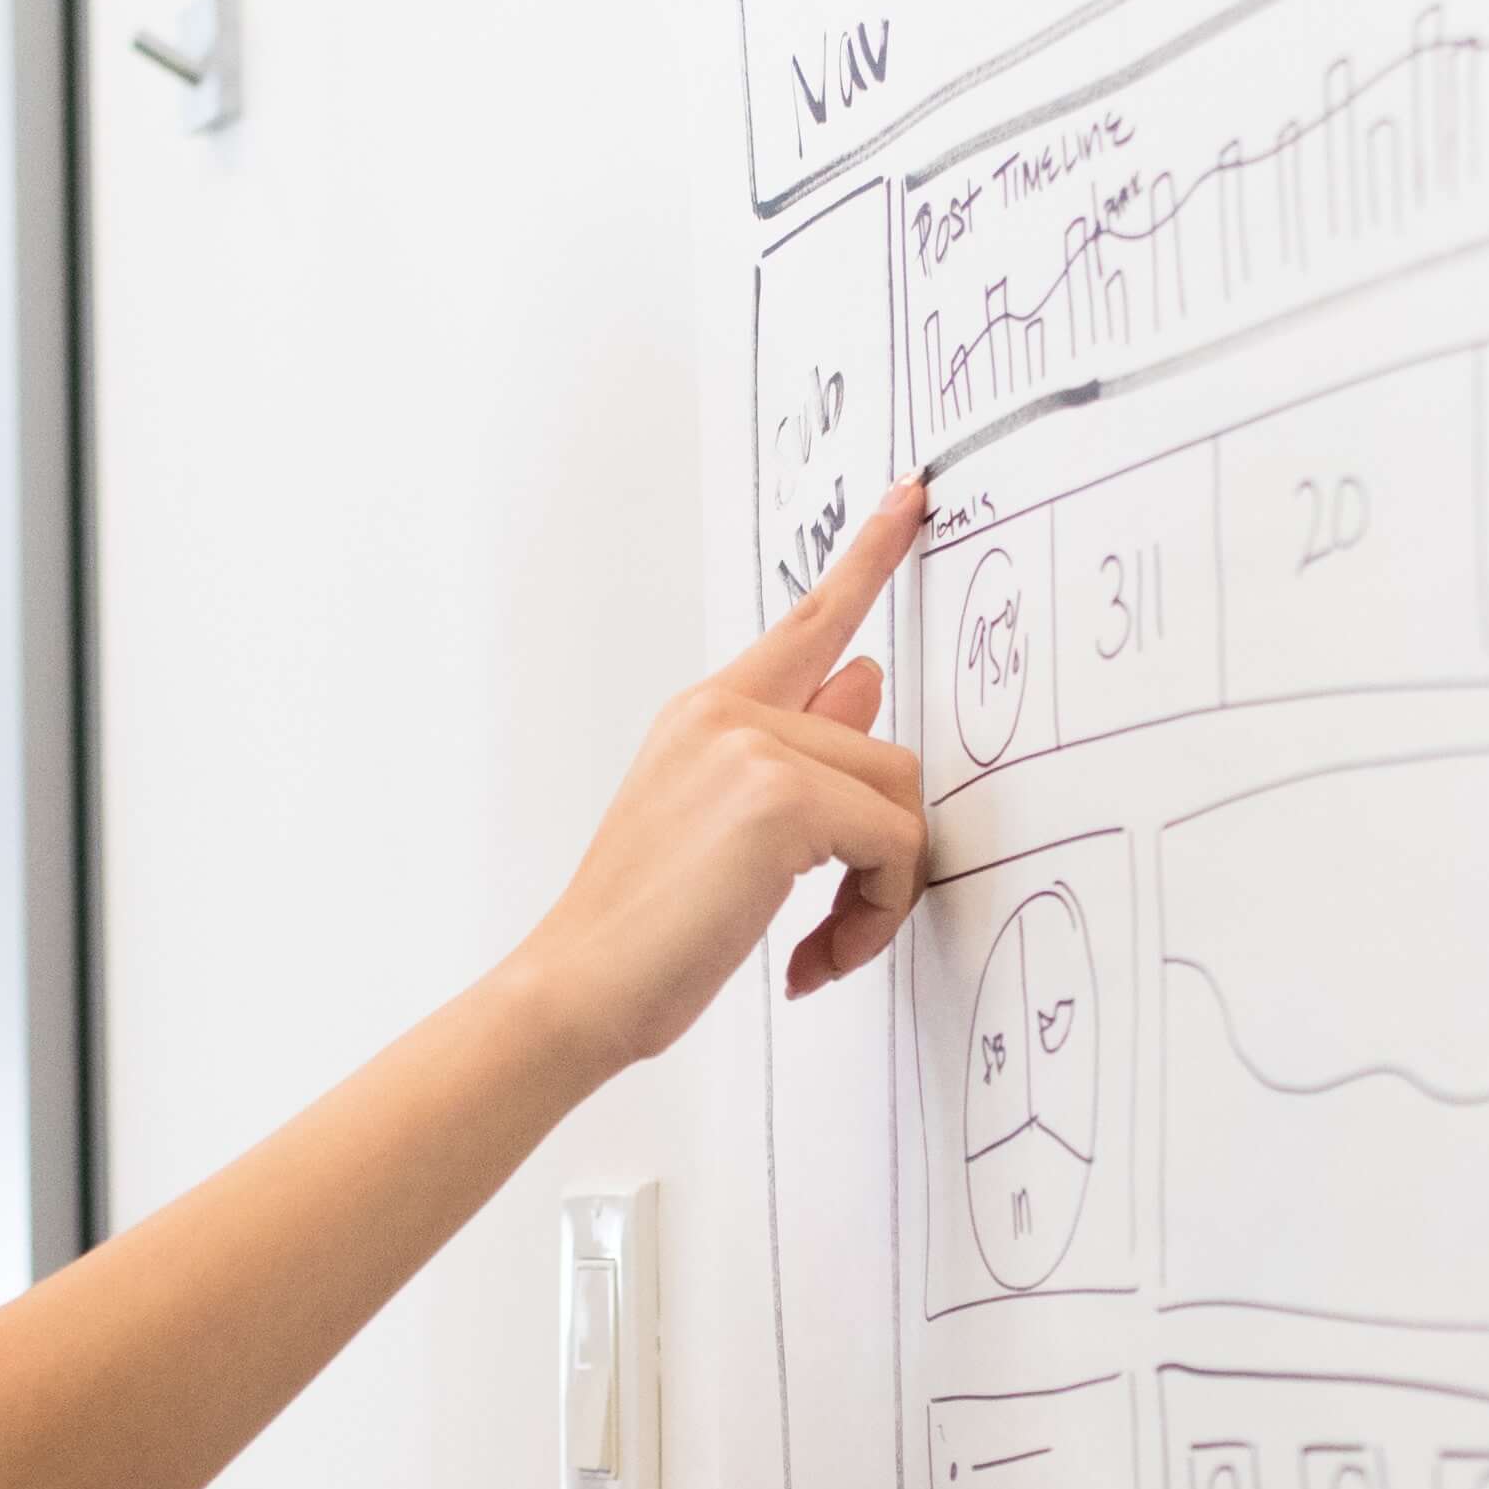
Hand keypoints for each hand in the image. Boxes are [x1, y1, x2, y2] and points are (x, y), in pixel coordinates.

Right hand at [500, 481, 934, 1069]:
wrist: (576, 988)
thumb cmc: (641, 931)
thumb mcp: (724, 829)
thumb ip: (800, 752)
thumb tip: (866, 683)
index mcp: (707, 714)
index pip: (809, 623)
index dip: (870, 559)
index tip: (912, 499)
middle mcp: (727, 712)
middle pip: (888, 755)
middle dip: (885, 857)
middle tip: (838, 933)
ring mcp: (752, 744)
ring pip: (899, 801)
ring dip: (883, 895)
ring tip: (821, 949)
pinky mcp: (780, 796)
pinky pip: (893, 845)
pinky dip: (876, 915)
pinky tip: (812, 959)